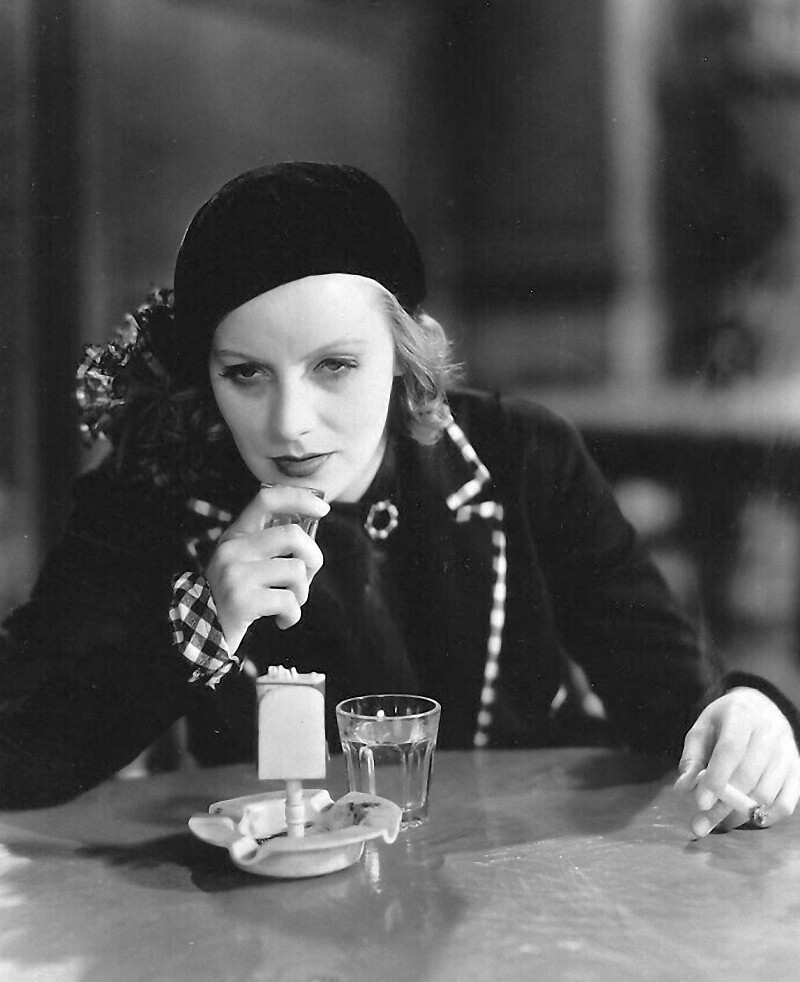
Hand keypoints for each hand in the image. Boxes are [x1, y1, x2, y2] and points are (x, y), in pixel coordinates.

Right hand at [205, 485, 329, 651]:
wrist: (204, 632)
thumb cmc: (236, 595)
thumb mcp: (244, 562)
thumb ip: (269, 545)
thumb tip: (311, 533)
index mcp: (236, 535)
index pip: (267, 499)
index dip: (299, 497)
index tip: (323, 508)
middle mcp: (233, 549)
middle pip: (293, 535)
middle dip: (313, 557)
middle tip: (306, 577)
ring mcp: (235, 574)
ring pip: (296, 570)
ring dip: (302, 592)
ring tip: (289, 603)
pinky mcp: (242, 601)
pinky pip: (289, 602)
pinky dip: (293, 615)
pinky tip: (282, 620)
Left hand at [674, 686, 799, 836]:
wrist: (760, 707)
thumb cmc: (725, 721)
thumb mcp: (702, 730)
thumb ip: (692, 758)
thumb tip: (684, 787)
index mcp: (741, 715)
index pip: (730, 750)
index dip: (716, 778)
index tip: (700, 803)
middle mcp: (770, 732)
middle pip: (747, 776)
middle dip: (722, 805)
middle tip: (700, 824)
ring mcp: (787, 752)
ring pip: (766, 792)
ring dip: (740, 814)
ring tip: (718, 821)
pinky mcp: (797, 770)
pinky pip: (787, 803)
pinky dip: (767, 817)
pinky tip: (746, 818)